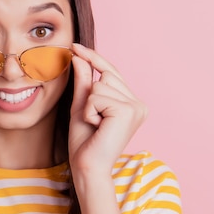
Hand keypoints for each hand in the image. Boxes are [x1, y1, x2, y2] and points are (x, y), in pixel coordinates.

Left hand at [68, 43, 147, 180]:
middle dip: (90, 95)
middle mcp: (138, 104)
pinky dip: (90, 111)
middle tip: (92, 120)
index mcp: (131, 103)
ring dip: (89, 106)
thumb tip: (79, 57)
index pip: (111, 72)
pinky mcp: (129, 111)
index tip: (74, 46)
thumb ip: (84, 82)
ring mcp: (136, 107)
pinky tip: (98, 127)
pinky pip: (98, 96)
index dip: (93, 58)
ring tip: (96, 125)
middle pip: (106, 76)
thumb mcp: (81, 107)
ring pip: (101, 85)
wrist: (88, 167)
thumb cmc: (85, 142)